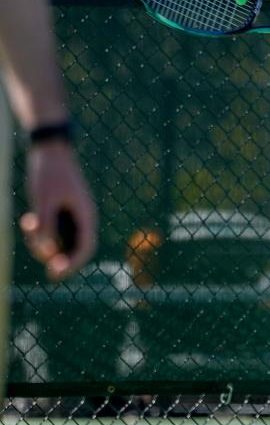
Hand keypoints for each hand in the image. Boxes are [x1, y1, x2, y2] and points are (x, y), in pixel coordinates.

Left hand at [20, 142, 97, 280]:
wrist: (49, 150)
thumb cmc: (50, 174)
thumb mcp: (44, 200)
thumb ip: (46, 225)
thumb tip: (47, 249)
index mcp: (86, 215)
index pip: (85, 247)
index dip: (72, 264)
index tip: (54, 274)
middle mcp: (82, 218)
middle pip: (73, 248)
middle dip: (54, 255)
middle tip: (36, 252)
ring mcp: (71, 215)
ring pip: (60, 240)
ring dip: (42, 241)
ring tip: (27, 223)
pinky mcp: (61, 212)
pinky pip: (52, 230)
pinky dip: (39, 231)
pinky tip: (27, 219)